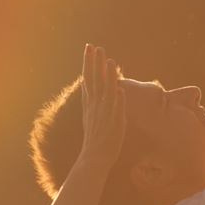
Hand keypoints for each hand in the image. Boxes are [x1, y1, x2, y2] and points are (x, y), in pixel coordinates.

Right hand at [76, 44, 126, 166]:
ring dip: (108, 77)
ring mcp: (104, 115)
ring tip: (111, 61)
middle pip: (95, 81)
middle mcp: (96, 106)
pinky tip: (119, 89)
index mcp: (91, 102)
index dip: (89, 62)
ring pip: (106, 92)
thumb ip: (89, 97)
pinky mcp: (113, 125)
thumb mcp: (89, 113)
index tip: (90, 47)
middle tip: (96, 47)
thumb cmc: (95, 136)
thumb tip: (85, 82)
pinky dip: (116, 100)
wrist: (94, 158)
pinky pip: (115, 110)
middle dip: (95, 63)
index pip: (88, 78)